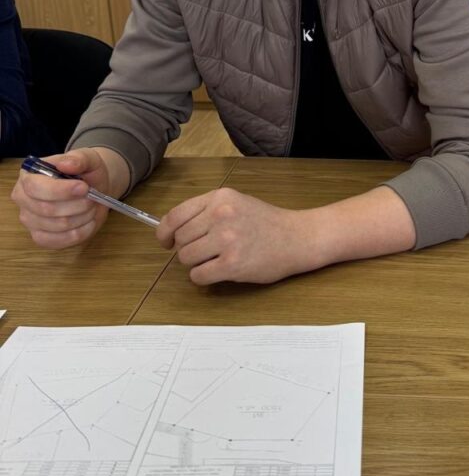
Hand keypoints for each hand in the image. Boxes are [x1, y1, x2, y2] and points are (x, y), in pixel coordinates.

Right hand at [11, 148, 111, 248]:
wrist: (94, 189)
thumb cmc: (85, 173)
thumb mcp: (87, 159)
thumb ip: (78, 159)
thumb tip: (66, 164)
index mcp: (28, 176)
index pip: (35, 187)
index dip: (61, 190)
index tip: (84, 188)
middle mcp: (23, 199)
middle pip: (46, 209)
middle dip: (77, 205)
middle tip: (92, 198)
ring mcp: (30, 220)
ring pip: (57, 226)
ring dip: (82, 217)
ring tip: (92, 207)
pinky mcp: (42, 237)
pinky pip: (60, 241)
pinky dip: (81, 232)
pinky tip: (89, 222)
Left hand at [157, 187, 317, 284]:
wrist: (297, 238)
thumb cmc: (266, 222)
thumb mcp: (236, 203)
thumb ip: (207, 211)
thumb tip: (172, 232)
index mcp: (220, 197)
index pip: (175, 216)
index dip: (164, 232)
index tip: (166, 241)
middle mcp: (221, 215)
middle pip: (180, 240)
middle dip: (188, 249)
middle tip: (207, 251)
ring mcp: (227, 240)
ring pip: (186, 258)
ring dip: (196, 263)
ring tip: (216, 260)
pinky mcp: (232, 264)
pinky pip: (198, 276)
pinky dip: (203, 277)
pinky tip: (219, 272)